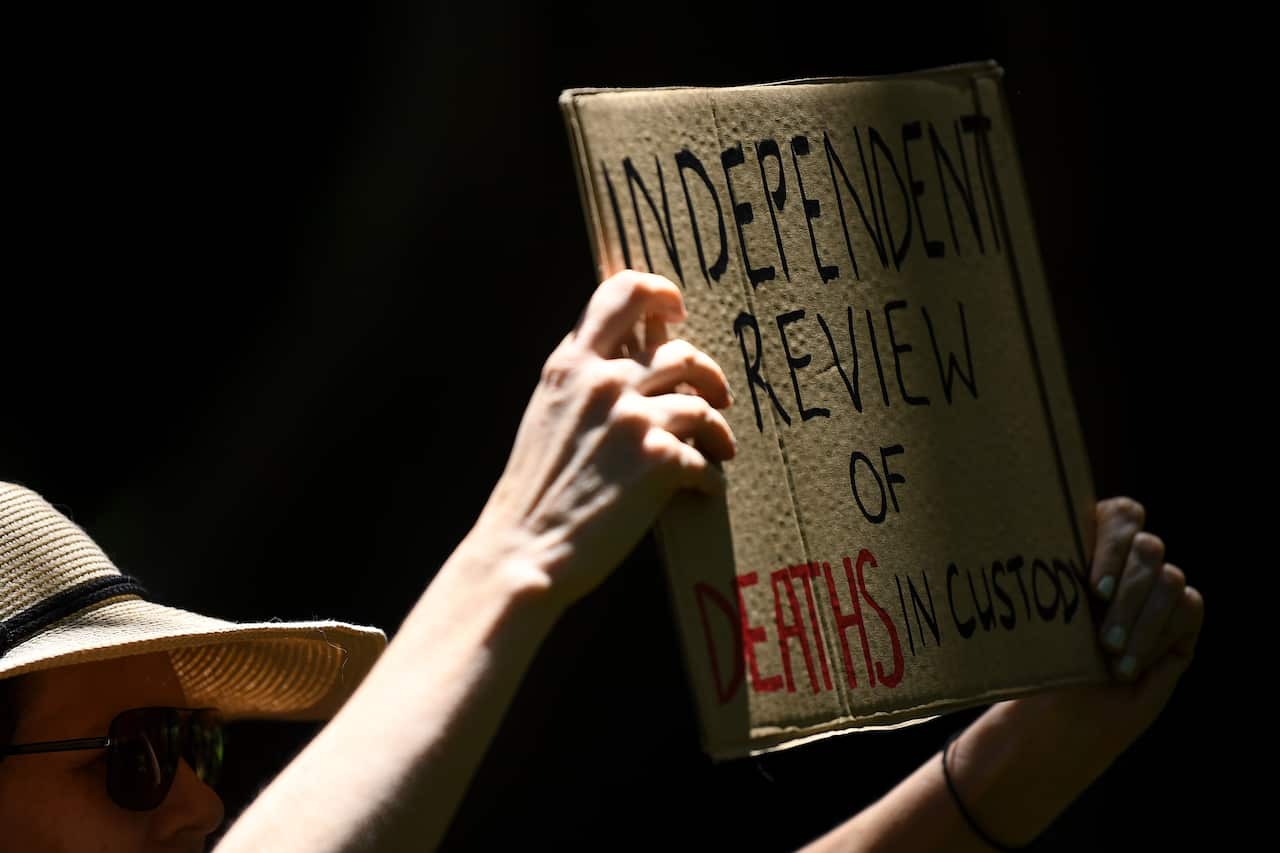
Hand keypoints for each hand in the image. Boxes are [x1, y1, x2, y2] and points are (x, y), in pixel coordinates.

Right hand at [465, 270, 735, 611]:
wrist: (524, 549)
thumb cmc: (535, 488)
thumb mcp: (546, 411)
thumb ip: (581, 376)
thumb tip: (624, 351)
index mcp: (571, 364)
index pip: (623, 292)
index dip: (660, 293)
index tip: (675, 310)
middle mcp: (604, 382)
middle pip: (682, 352)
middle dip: (707, 374)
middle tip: (715, 395)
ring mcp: (634, 420)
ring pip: (703, 405)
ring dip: (717, 430)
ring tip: (719, 448)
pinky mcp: (659, 462)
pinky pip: (706, 461)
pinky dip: (710, 478)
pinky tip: (704, 491)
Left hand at [1002, 496, 1204, 758]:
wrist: (1062, 706)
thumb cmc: (1042, 655)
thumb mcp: (1037, 616)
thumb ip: (1043, 578)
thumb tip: (1028, 546)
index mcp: (1093, 542)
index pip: (1121, 516)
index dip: (1113, 548)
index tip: (1094, 591)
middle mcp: (1130, 558)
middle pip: (1148, 548)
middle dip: (1127, 597)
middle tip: (1103, 640)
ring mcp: (1159, 584)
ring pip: (1169, 579)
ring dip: (1142, 623)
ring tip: (1114, 658)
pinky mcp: (1183, 615)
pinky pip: (1187, 608)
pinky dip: (1159, 638)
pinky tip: (1132, 666)